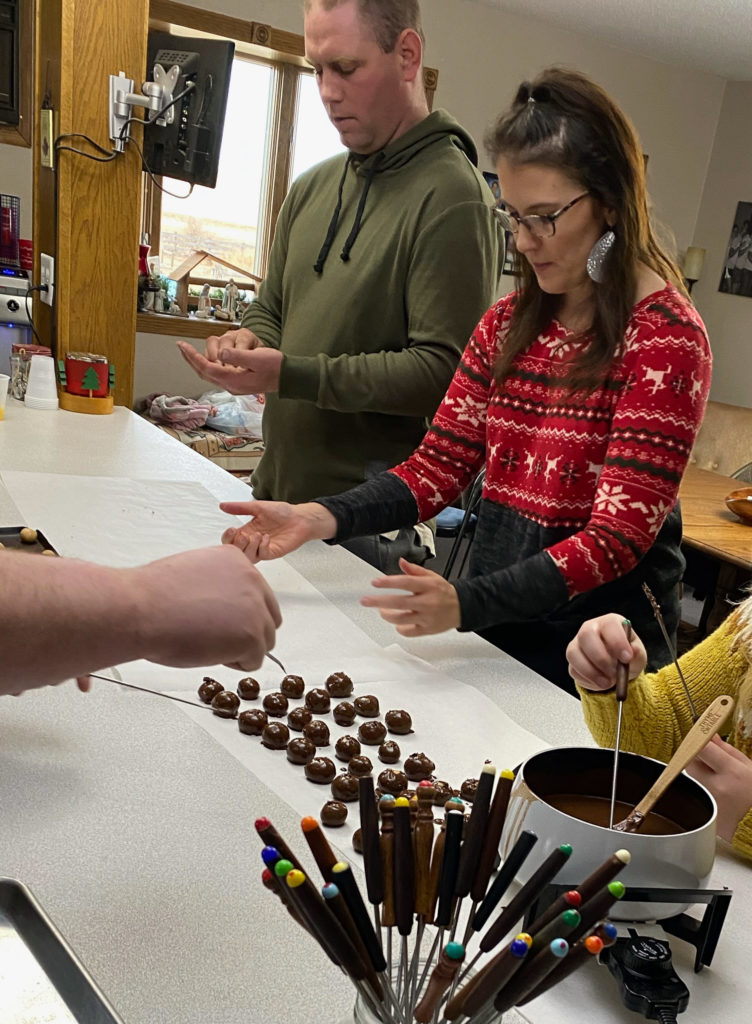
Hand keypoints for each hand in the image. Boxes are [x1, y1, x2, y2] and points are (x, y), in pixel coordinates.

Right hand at [136, 545, 281, 670]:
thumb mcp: (194, 572)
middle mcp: (252, 580)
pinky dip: (234, 664)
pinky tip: (208, 651)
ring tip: (207, 642)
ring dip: (240, 648)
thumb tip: (225, 604)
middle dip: (246, 631)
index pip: (257, 593)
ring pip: (264, 641)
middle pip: (268, 617)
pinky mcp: (252, 636)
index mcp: (238, 560)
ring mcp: (255, 608)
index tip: (218, 618)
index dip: (238, 613)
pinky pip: (254, 661)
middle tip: (215, 636)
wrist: (139, 609)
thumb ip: (218, 584)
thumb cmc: (154, 594)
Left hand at [177, 329, 283, 393]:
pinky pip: (217, 375)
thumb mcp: (258, 358)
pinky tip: (208, 359)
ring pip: (210, 375)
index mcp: (234, 379)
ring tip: (190, 352)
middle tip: (181, 347)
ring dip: (199, 363)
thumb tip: (221, 352)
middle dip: (191, 360)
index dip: (192, 356)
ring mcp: (234, 385)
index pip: (207, 367)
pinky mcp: (238, 383)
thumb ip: (238, 356)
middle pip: (204, 373)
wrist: (288, 378)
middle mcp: (231, 385)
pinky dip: (208, 366)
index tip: (182, 345)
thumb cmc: (276, 367)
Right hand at [219, 500, 337, 559]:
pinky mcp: (272, 552)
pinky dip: (262, 547)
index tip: (232, 529)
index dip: (227, 538)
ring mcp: (262, 548)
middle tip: (244, 535)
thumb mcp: (258, 507)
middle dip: (237, 544)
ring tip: (257, 535)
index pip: (230, 540)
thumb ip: (240, 507)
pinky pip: (262, 555)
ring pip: (248, 556)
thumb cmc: (281, 512)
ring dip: (249, 547)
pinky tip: (267, 538)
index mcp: (247, 531)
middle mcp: (252, 542)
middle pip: (236, 551)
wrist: (300, 517)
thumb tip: (222, 505)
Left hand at [360, 558, 460, 636]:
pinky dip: (399, 627)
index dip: (388, 582)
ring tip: (381, 610)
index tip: (375, 582)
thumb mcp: (431, 576)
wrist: (462, 607)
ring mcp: (427, 617)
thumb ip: (414, 570)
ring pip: (401, 619)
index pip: (405, 582)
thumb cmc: (444, 592)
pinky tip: (397, 622)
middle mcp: (427, 602)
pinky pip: (408, 631)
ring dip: (387, 615)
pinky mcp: (427, 630)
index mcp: (428, 586)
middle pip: (399, 602)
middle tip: (365, 600)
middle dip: (379, 602)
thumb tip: (401, 562)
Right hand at [566, 612, 646, 690]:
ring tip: (608, 682)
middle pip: (586, 635)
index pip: (609, 624)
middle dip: (600, 657)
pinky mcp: (572, 659)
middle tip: (614, 673)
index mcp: (609, 622)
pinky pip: (573, 669)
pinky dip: (587, 680)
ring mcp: (577, 643)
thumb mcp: (638, 655)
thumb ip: (637, 653)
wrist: (617, 668)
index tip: (627, 658)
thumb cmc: (627, 656)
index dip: (617, 641)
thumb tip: (634, 650)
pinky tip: (600, 682)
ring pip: (574, 654)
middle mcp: (589, 628)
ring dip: (592, 672)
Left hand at [686, 735, 751, 842]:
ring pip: (689, 773)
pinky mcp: (700, 808)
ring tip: (714, 776)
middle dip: (696, 754)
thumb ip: (726, 749)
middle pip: (690, 760)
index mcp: (732, 772)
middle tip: (708, 758)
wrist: (750, 821)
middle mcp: (717, 785)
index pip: (703, 748)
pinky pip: (691, 787)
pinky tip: (712, 788)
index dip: (699, 739)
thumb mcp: (748, 767)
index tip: (699, 736)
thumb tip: (709, 735)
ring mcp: (707, 799)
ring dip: (696, 769)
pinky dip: (697, 783)